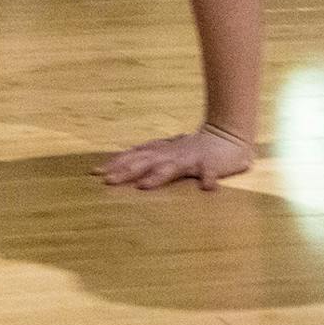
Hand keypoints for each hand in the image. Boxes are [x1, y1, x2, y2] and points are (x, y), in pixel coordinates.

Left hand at [95, 126, 253, 190]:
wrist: (229, 135)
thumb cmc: (195, 146)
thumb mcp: (170, 147)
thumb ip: (149, 153)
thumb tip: (122, 157)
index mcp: (163, 150)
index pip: (135, 155)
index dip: (116, 162)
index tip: (95, 172)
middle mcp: (173, 153)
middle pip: (146, 161)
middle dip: (126, 170)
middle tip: (107, 181)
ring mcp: (191, 158)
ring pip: (172, 167)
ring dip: (158, 176)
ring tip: (144, 186)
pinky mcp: (211, 165)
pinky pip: (211, 173)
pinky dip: (209, 179)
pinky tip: (207, 188)